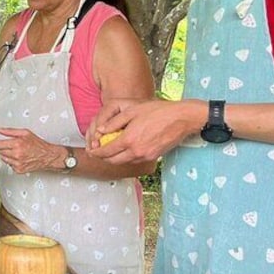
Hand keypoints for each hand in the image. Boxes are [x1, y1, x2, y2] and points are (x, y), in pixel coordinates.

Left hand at [0, 127, 61, 173]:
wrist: (47, 156)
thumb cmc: (38, 144)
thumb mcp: (25, 133)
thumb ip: (9, 131)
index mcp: (17, 144)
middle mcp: (16, 154)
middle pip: (0, 152)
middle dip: (3, 148)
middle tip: (11, 146)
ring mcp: (17, 163)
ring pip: (3, 158)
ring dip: (7, 155)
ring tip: (16, 152)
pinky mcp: (19, 170)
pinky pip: (9, 165)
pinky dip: (12, 161)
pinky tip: (19, 158)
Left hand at [87, 98, 204, 163]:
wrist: (182, 118)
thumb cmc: (158, 111)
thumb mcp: (132, 111)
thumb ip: (114, 122)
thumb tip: (100, 131)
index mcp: (129, 139)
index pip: (106, 151)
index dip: (96, 152)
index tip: (91, 150)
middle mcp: (136, 151)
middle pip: (113, 161)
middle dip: (102, 158)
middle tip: (96, 153)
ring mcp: (146, 156)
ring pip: (124, 162)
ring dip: (114, 159)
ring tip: (109, 151)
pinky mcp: (154, 157)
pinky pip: (134, 160)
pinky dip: (126, 157)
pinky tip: (124, 149)